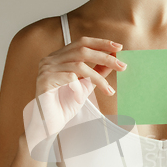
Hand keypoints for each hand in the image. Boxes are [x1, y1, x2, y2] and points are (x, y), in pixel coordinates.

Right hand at [23, 36, 126, 160]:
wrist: (49, 124)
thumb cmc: (64, 105)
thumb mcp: (85, 85)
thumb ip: (97, 72)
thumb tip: (114, 60)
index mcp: (60, 57)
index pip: (82, 42)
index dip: (100, 43)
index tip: (118, 47)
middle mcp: (51, 59)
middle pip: (82, 50)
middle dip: (105, 57)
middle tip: (122, 66)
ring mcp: (46, 68)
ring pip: (78, 65)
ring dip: (97, 77)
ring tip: (108, 89)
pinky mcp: (44, 80)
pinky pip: (69, 78)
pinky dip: (79, 87)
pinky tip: (80, 98)